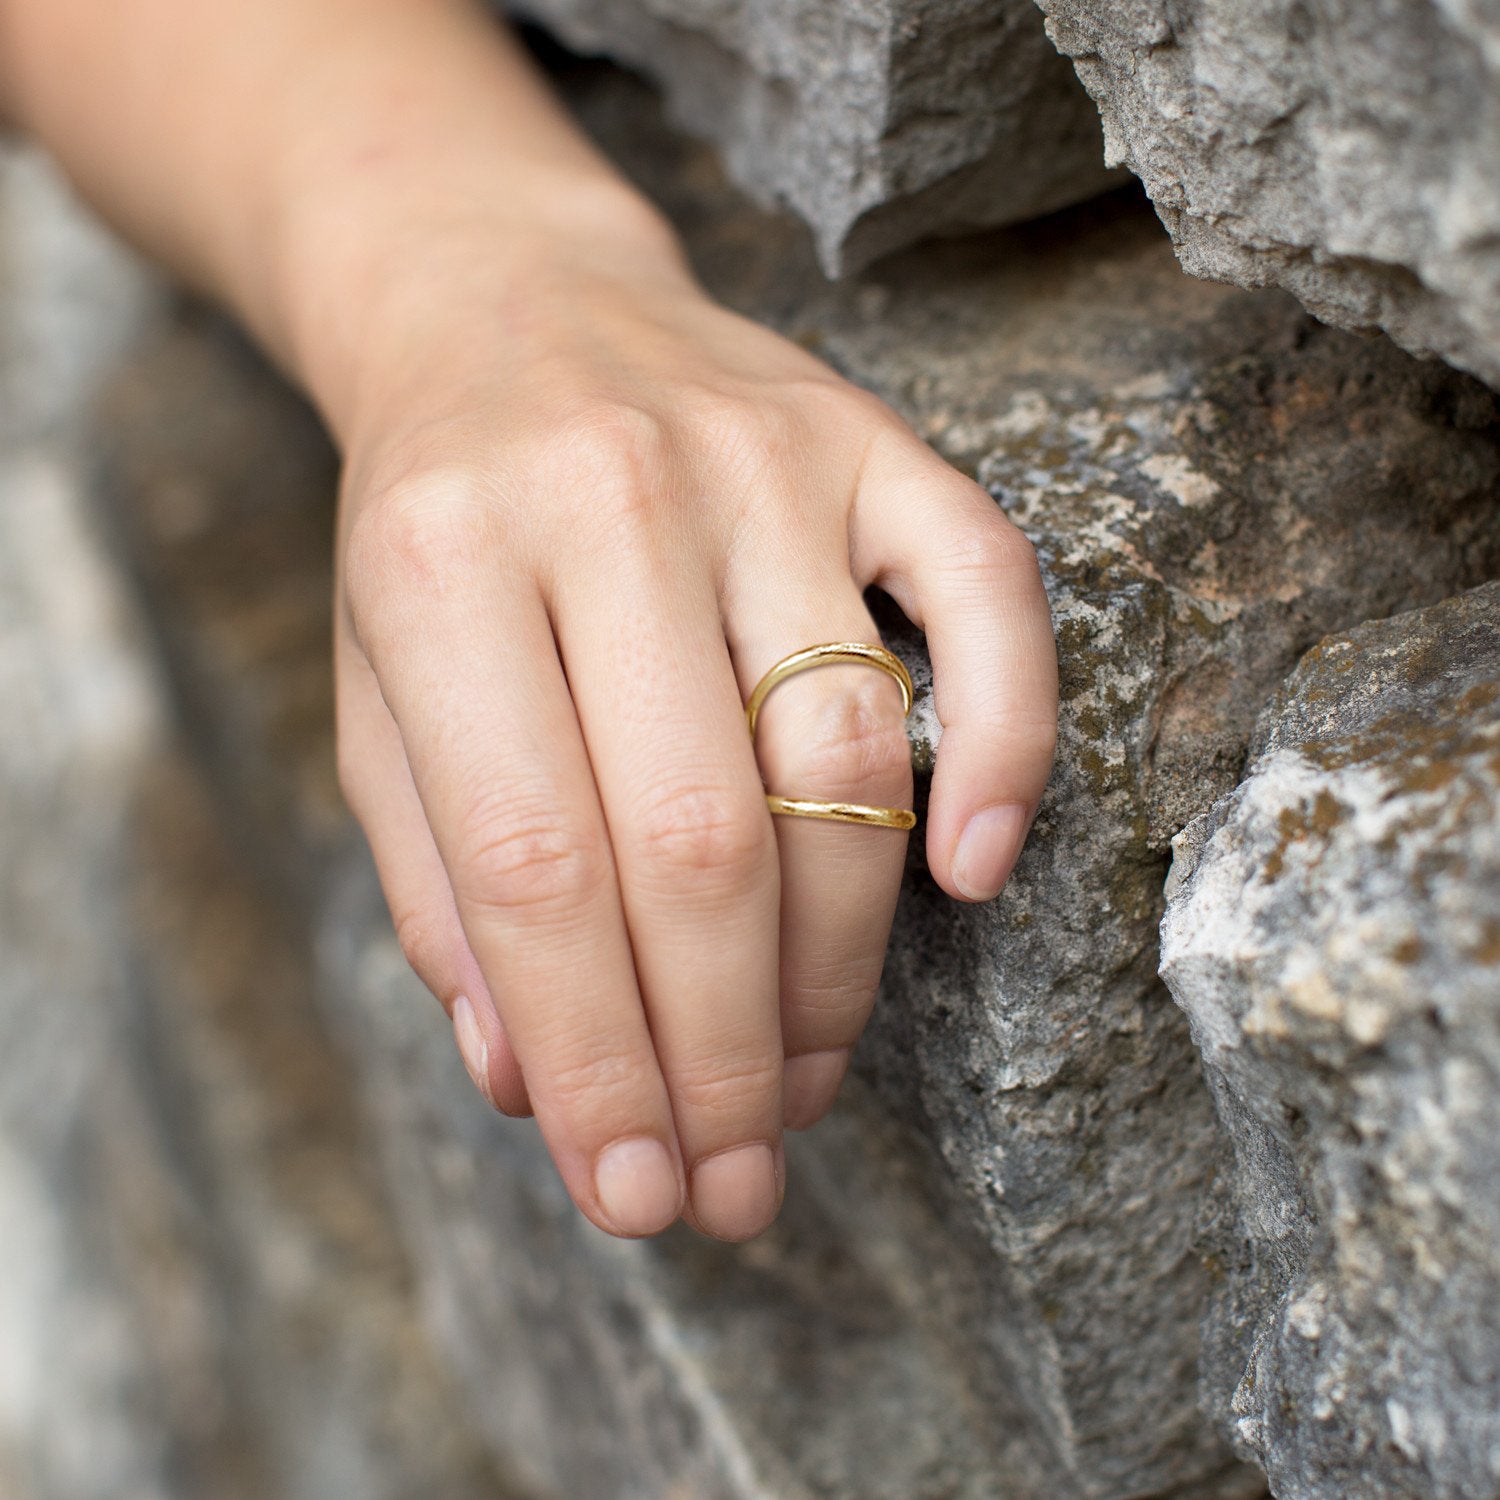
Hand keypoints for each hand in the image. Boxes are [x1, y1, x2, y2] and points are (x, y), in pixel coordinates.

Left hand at [331, 228, 1057, 1242]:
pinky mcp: (873, 439)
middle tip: (739, 1178)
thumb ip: (440, 881)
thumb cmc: (433, 529)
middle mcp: (609, 493)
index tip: (634, 1190)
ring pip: (843, 750)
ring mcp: (761, 457)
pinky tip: (975, 874)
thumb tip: (528, 1079)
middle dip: (724, 1052)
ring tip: (809, 1078)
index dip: (592, 1060)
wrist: (502, 305)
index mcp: (440, 562)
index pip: (533, 866)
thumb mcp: (375, 693)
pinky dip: (1005, 739)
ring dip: (839, 959)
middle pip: (698, 838)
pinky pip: (987, 591)